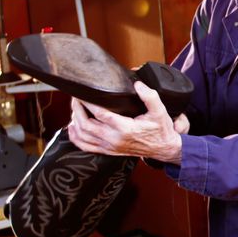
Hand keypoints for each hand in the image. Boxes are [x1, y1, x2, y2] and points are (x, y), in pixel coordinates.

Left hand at [68, 81, 186, 164]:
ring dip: (75, 122)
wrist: (163, 149)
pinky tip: (74, 127)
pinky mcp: (108, 151)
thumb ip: (150, 97)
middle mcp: (114, 139)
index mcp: (125, 128)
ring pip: (83, 136)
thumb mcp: (160, 111)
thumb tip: (138, 85)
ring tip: (75, 109)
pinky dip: (76, 137)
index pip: (100, 114)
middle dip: (77, 110)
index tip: (82, 93)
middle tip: (76, 99)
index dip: (88, 102)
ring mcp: (110, 147)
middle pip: (86, 124)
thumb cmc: (160, 130)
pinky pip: (86, 146)